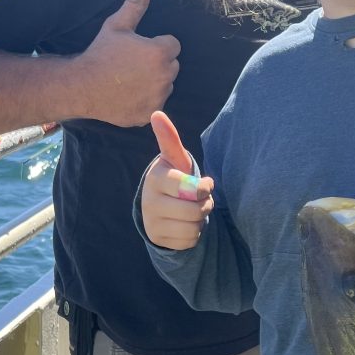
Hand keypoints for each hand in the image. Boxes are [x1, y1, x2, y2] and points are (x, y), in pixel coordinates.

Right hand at [79, 0, 180, 126]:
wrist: (82, 86)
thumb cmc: (100, 52)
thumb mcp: (117, 24)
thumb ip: (136, 1)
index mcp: (161, 52)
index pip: (172, 45)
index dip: (155, 45)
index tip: (137, 49)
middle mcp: (165, 76)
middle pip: (171, 65)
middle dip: (157, 63)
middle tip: (132, 64)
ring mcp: (159, 97)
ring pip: (165, 85)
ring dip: (154, 82)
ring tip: (130, 79)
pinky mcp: (151, 113)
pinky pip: (156, 103)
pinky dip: (146, 100)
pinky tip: (128, 94)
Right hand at [141, 112, 214, 249]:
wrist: (161, 206)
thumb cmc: (175, 179)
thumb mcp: (176, 160)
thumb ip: (170, 140)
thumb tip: (156, 113)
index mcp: (156, 178)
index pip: (190, 188)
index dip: (205, 188)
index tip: (205, 185)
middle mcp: (149, 200)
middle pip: (194, 210)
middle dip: (205, 206)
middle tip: (201, 201)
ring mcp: (151, 222)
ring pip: (192, 228)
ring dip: (200, 221)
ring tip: (193, 212)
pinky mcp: (157, 239)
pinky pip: (188, 242)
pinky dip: (193, 236)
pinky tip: (185, 225)